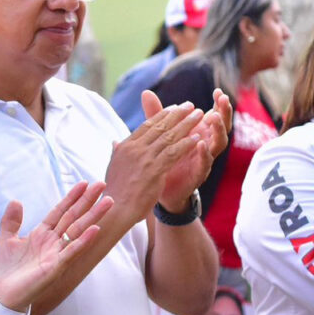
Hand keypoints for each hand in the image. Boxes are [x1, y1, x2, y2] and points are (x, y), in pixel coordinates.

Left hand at [0, 181, 113, 310]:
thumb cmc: (3, 271)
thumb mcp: (6, 240)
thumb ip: (11, 221)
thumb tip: (16, 201)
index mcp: (42, 234)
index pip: (60, 211)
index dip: (71, 197)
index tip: (84, 183)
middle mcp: (52, 242)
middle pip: (73, 217)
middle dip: (87, 201)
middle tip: (102, 184)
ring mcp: (56, 254)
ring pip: (78, 231)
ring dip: (93, 216)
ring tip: (108, 202)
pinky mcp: (55, 268)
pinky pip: (72, 252)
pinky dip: (83, 240)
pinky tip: (95, 229)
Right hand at [104, 97, 204, 219]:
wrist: (116, 209)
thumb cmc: (116, 191)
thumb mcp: (114, 166)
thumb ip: (118, 152)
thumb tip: (116, 142)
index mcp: (126, 146)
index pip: (147, 125)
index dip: (163, 115)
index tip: (175, 107)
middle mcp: (135, 148)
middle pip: (160, 126)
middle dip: (178, 114)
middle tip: (191, 105)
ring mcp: (145, 159)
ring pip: (169, 136)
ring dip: (186, 124)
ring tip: (199, 115)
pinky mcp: (155, 170)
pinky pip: (174, 153)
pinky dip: (186, 143)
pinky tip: (197, 137)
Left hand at [145, 88, 230, 211]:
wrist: (158, 188)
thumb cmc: (164, 157)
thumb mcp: (160, 133)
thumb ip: (156, 113)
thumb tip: (146, 91)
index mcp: (200, 132)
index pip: (215, 114)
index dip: (219, 104)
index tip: (218, 91)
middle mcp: (206, 144)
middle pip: (222, 126)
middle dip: (224, 112)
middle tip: (223, 99)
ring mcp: (204, 159)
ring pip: (219, 143)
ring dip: (218, 129)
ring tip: (213, 117)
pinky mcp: (198, 174)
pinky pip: (205, 163)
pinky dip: (204, 153)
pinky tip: (200, 143)